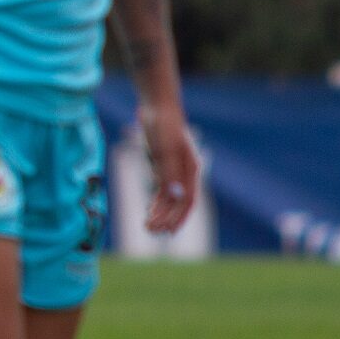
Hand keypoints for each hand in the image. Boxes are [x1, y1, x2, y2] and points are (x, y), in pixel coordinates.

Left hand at [138, 106, 198, 233]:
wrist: (158, 107)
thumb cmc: (164, 126)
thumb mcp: (165, 149)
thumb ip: (170, 172)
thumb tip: (176, 197)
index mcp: (191, 170)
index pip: (188, 200)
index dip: (179, 217)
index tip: (168, 231)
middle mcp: (185, 173)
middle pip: (179, 202)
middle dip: (168, 219)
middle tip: (151, 231)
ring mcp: (175, 170)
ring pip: (170, 198)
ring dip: (161, 213)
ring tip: (148, 226)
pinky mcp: (164, 166)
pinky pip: (163, 189)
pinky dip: (157, 202)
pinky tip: (150, 211)